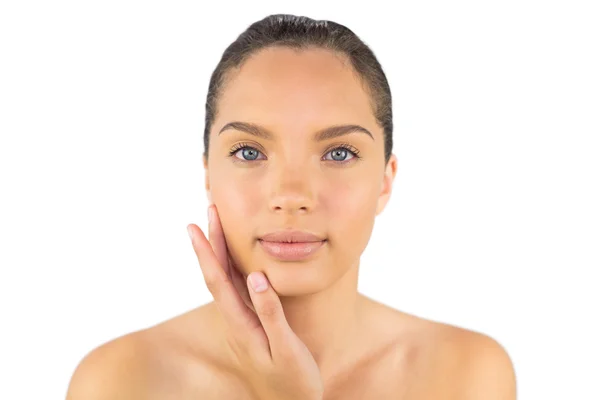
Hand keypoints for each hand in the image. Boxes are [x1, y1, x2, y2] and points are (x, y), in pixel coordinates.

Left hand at [187, 204, 323, 399]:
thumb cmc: (293, 382)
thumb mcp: (286, 350)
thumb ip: (271, 314)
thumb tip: (257, 277)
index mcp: (241, 325)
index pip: (218, 282)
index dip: (206, 252)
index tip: (196, 226)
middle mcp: (236, 321)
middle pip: (218, 275)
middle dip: (211, 242)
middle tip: (209, 212)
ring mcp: (242, 323)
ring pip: (226, 281)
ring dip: (219, 253)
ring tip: (217, 227)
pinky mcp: (251, 325)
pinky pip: (237, 290)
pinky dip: (232, 268)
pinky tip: (235, 259)